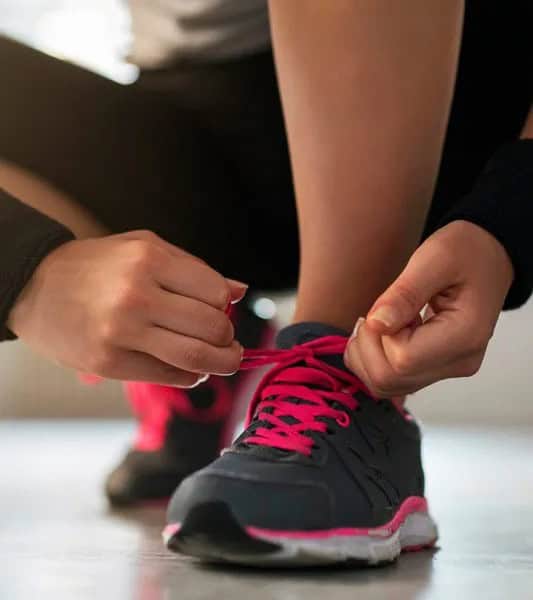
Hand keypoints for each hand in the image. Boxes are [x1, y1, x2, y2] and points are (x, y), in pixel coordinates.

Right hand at [8, 230, 245, 385]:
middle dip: (229, 339)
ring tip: (225, 360)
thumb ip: (194, 269)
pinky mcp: (108, 363)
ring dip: (223, 363)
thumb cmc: (98, 266)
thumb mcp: (144, 249)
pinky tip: (187, 366)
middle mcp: (136, 295)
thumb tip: (240, 290)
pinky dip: (191, 374)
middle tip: (228, 341)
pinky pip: (171, 376)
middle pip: (213, 328)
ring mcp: (121, 332)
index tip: (221, 311)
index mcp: (149, 259)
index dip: (226, 305)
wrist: (33, 287)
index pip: (217, 293)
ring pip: (197, 358)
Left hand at [344, 220, 513, 395]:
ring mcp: (448, 369)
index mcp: (464, 336)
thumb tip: (377, 324)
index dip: (379, 334)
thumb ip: (405, 293)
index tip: (386, 307)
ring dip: (366, 354)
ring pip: (385, 385)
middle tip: (376, 314)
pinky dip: (373, 359)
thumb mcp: (435, 258)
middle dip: (367, 345)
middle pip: (389, 378)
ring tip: (380, 321)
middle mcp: (459, 361)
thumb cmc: (467, 252)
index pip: (401, 359)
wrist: (488, 257)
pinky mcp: (435, 369)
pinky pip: (391, 380)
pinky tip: (384, 332)